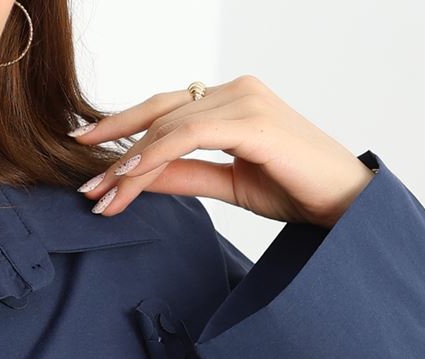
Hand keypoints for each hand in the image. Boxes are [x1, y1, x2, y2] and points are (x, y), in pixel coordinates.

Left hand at [71, 75, 375, 229]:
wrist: (343, 202)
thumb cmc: (294, 189)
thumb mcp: (227, 184)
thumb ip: (185, 175)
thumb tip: (138, 180)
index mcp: (231, 100)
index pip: (167, 111)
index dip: (125, 133)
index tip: (89, 162)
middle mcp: (236, 89)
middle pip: (160, 113)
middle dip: (116, 148)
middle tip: (82, 181)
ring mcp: (244, 100)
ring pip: (168, 127)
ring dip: (129, 163)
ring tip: (100, 195)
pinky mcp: (250, 121)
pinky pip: (187, 136)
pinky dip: (154, 157)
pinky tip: (129, 181)